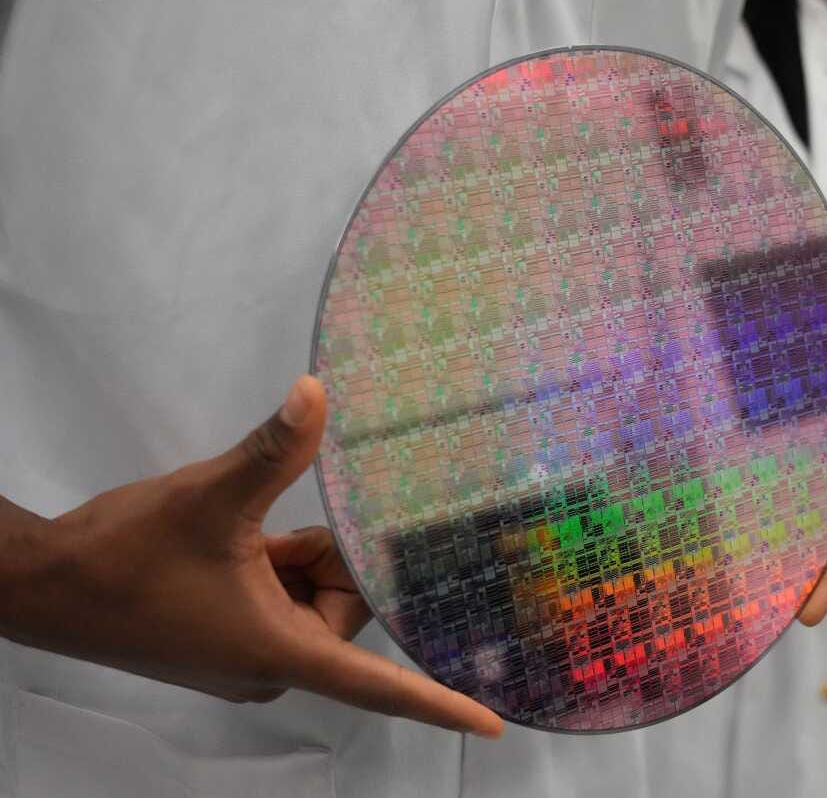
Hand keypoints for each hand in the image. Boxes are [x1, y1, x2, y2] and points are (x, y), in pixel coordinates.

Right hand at [20, 375, 502, 737]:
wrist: (43, 584)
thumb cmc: (125, 553)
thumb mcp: (211, 495)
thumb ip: (273, 450)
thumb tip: (317, 391)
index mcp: (279, 651)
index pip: (378, 685)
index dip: (439, 705)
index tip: (493, 724)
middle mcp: (270, 667)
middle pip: (343, 612)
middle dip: (323, 560)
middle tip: (275, 531)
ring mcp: (246, 659)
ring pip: (311, 602)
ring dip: (291, 559)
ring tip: (244, 535)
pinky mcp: (224, 645)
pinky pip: (281, 605)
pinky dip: (273, 568)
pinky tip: (236, 543)